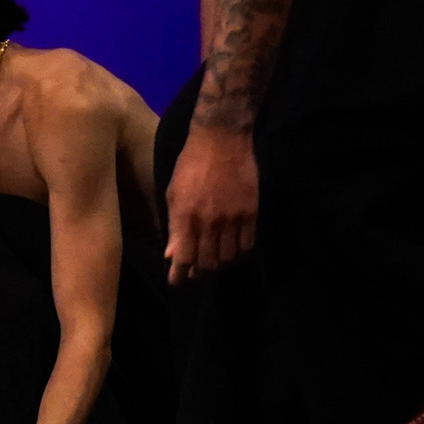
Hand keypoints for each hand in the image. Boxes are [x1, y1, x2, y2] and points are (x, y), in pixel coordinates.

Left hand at [165, 126, 259, 280]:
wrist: (222, 140)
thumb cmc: (190, 164)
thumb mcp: (173, 192)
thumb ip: (174, 226)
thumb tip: (172, 255)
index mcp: (186, 216)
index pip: (184, 257)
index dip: (180, 274)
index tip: (177, 283)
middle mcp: (210, 221)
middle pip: (208, 262)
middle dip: (200, 272)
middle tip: (196, 273)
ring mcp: (233, 218)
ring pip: (229, 257)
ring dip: (220, 264)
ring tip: (214, 261)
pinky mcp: (252, 213)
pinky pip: (248, 245)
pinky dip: (240, 253)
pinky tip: (233, 251)